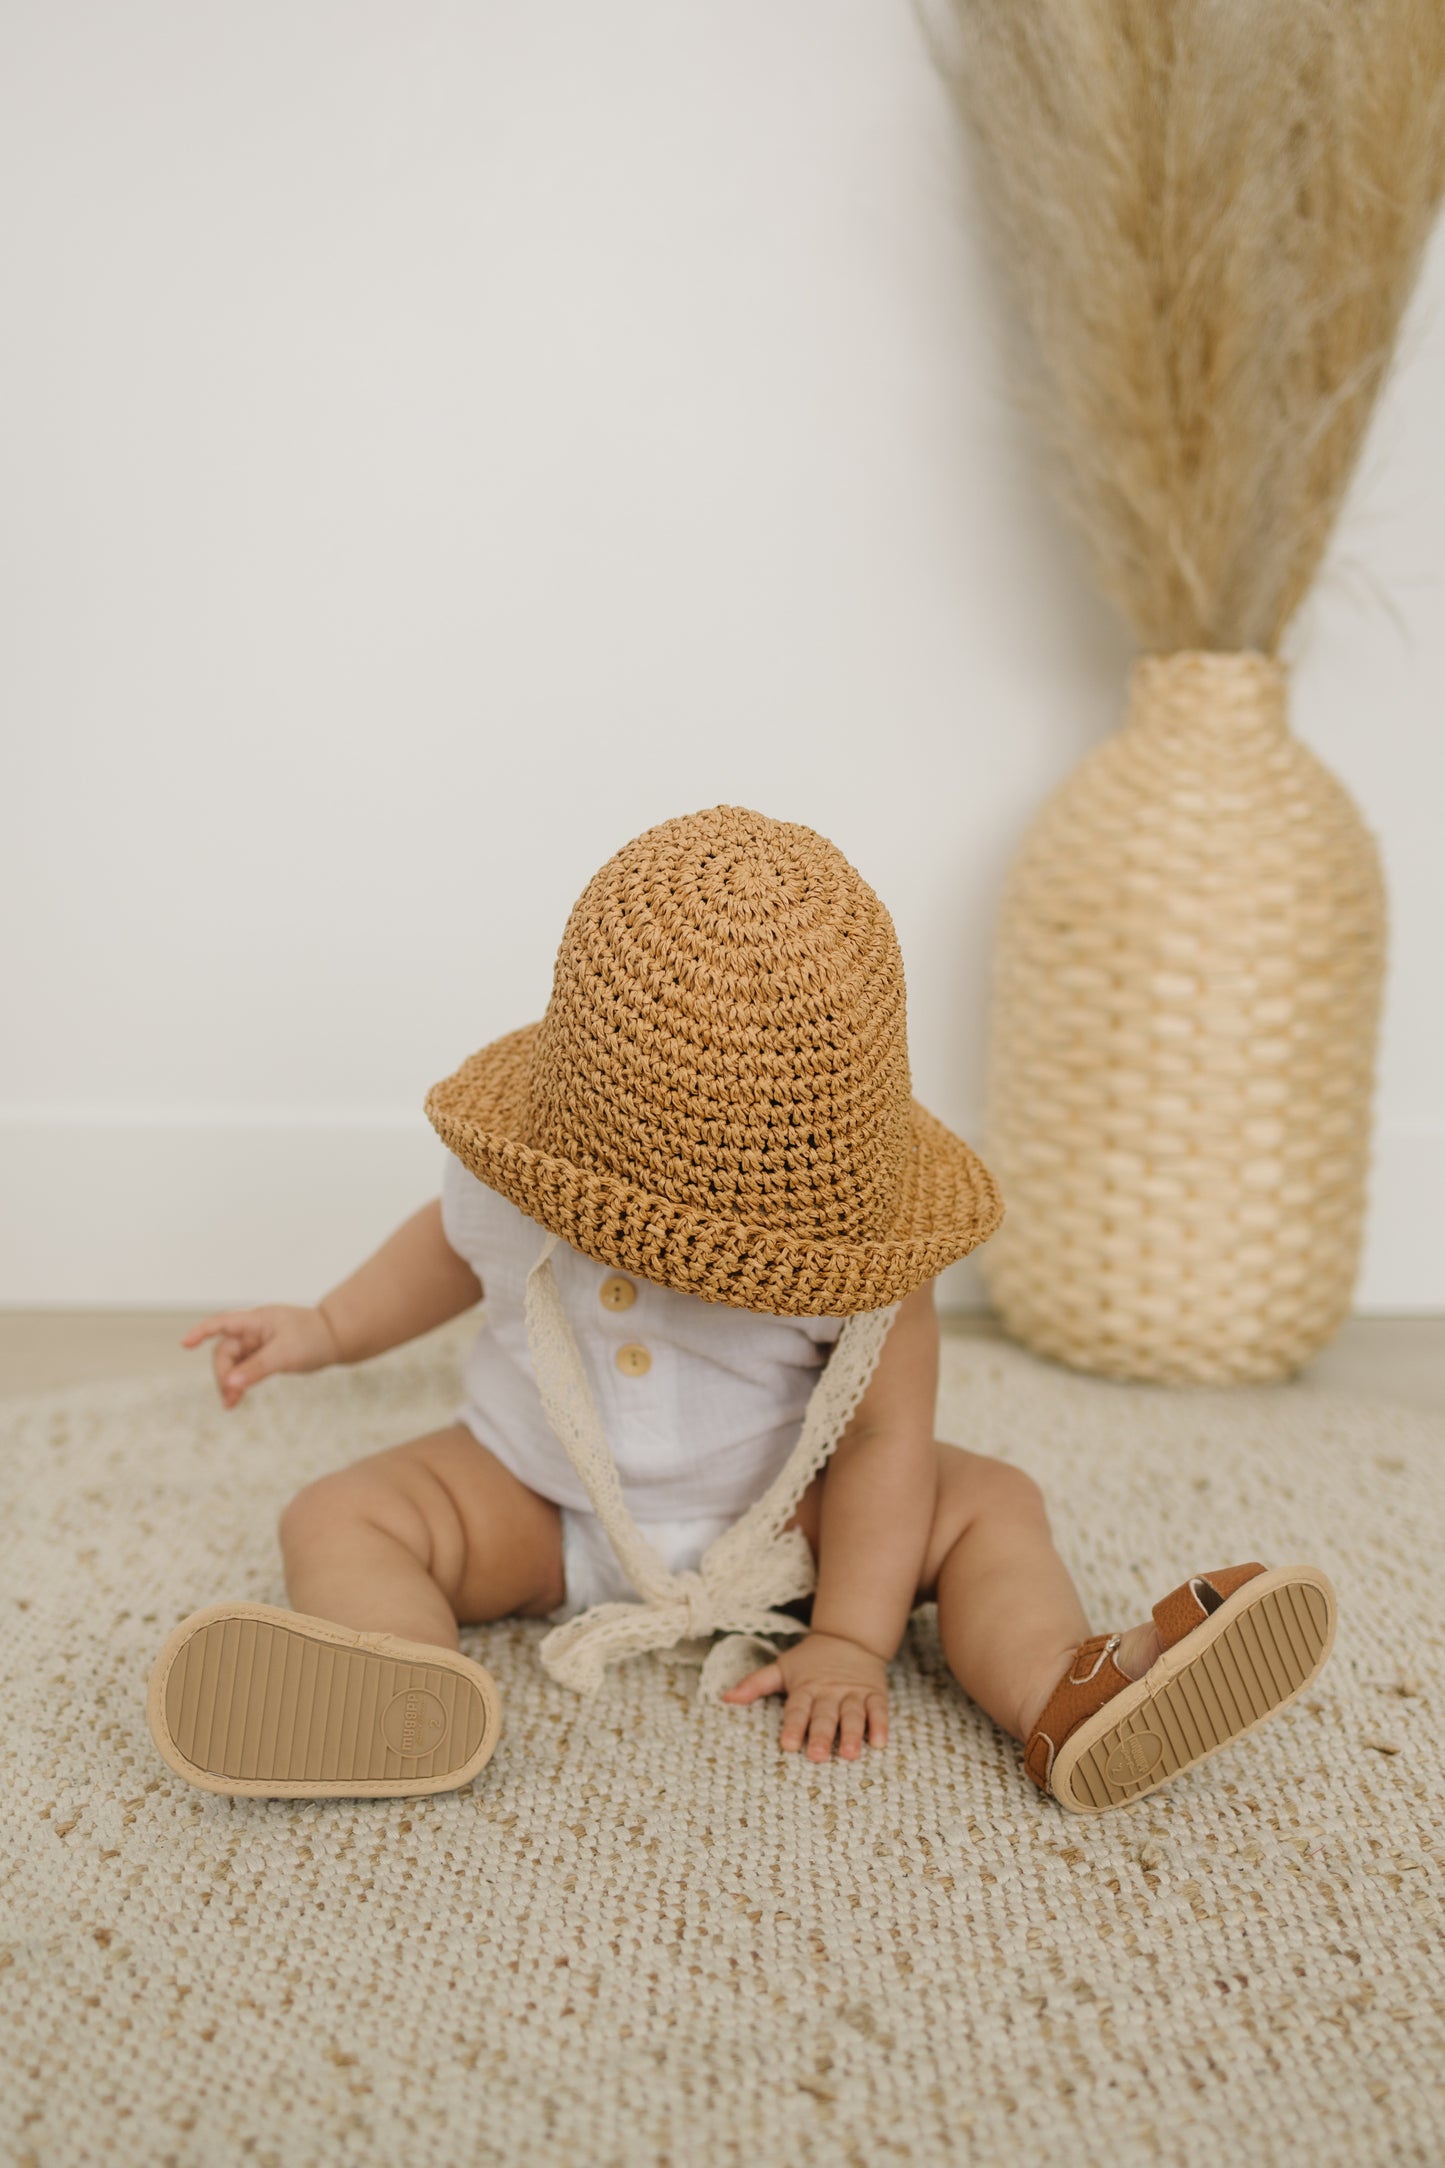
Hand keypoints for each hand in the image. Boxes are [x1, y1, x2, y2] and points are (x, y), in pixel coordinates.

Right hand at [181, 1304, 340, 1409]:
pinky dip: (240, 1383)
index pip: (222, 1323)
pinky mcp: (264, 1356)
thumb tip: (231, 1384)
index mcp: (257, 1320)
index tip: (185, 1344)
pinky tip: (235, 1399)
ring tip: (230, 1404)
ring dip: (230, 1382)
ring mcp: (258, 1343)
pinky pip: (244, 1369)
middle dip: (223, 1374)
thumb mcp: (285, 1354)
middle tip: (229, 1398)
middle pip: (225, 1351)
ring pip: (234, 1363)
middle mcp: (253, 1330)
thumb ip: (257, 1368)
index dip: (202, 1332)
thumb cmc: (314, 1338)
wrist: (338, 1338)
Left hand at [721, 1630, 888, 1761]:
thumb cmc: (810, 1660)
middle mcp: (829, 1691)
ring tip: (849, 1754)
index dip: (793, 1726)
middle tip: (816, 1756)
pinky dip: (880, 1725)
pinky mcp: (875, 1694)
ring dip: (852, 1734)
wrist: (849, 1637)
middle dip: (820, 1735)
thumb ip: (755, 1684)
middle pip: (824, 1715)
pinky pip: (879, 1710)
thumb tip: (724, 1697)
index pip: (797, 1709)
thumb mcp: (782, 1668)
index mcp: (805, 1687)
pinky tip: (879, 1742)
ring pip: (853, 1714)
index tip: (787, 1744)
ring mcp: (853, 1693)